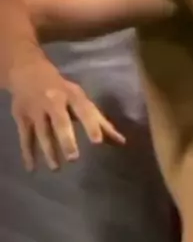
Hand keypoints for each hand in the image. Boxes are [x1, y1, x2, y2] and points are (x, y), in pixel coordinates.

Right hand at [10, 65, 124, 171]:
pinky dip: (27, 153)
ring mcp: (37, 110)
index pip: (83, 111)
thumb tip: (122, 142)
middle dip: (66, 139)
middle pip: (61, 122)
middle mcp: (54, 102)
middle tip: (74, 158)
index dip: (91, 125)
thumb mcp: (80, 99)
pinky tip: (32, 168)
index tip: (98, 142)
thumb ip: (99, 121)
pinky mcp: (22, 117)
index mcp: (73, 95)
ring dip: (49, 150)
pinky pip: (25, 137)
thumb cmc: (63, 90)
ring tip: (56, 168)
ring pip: (43, 132)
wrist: (28, 72)